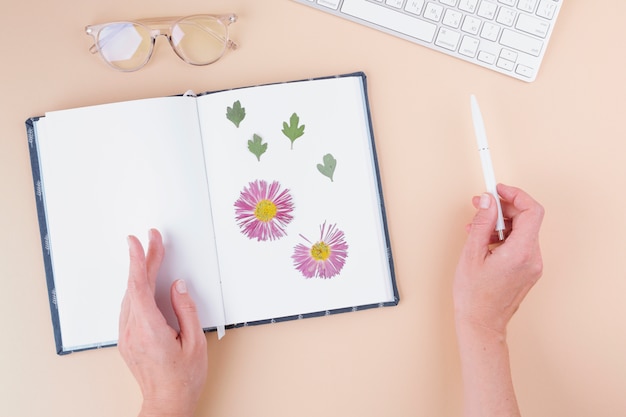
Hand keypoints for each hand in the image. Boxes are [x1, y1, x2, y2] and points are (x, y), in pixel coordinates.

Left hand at [119, 229, 207, 416]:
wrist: (167, 403)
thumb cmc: (183, 378)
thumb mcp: (195, 342)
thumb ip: (186, 310)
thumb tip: (178, 287)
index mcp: (149, 329)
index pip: (139, 286)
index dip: (139, 260)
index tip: (139, 241)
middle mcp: (132, 331)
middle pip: (134, 287)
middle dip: (143, 259)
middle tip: (151, 239)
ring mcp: (126, 336)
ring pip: (130, 295)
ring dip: (139, 274)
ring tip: (151, 255)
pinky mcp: (127, 340)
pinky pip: (129, 307)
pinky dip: (136, 289)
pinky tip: (144, 281)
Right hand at [454, 183, 543, 334]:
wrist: (481, 324)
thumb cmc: (474, 296)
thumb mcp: (472, 254)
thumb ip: (482, 223)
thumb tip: (487, 201)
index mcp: (521, 252)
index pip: (531, 211)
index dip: (515, 195)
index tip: (498, 189)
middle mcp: (532, 258)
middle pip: (526, 219)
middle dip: (503, 209)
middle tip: (480, 205)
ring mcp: (532, 266)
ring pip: (522, 231)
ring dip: (500, 224)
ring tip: (476, 230)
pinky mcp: (528, 271)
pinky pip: (520, 244)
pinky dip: (503, 237)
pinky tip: (484, 243)